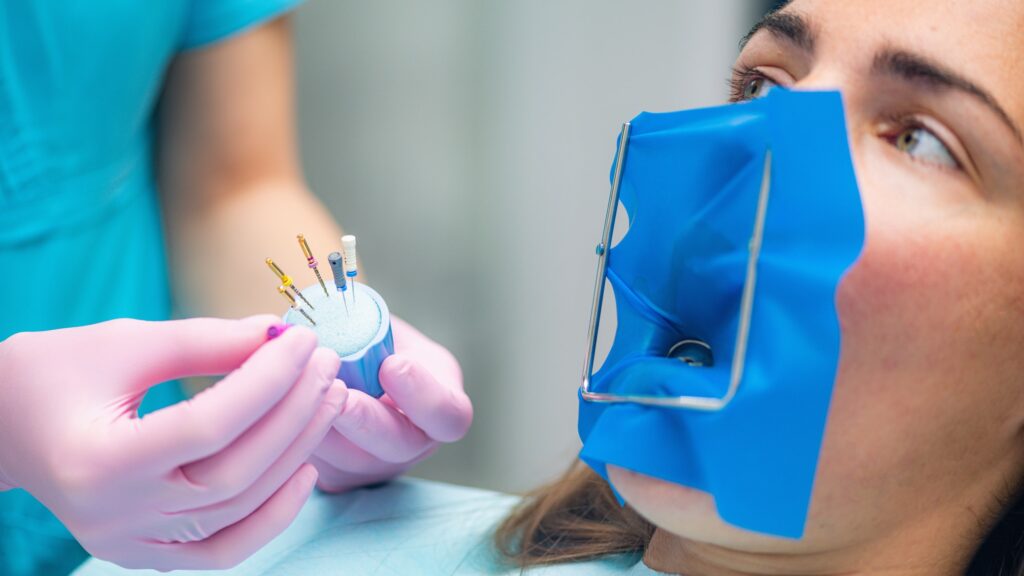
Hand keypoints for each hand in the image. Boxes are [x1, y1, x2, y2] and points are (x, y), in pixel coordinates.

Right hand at [0, 317, 346, 569]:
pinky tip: (304, 469)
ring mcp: (129, 543)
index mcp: (97, 460)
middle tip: (326, 363)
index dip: (268, 381)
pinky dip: (270, 516)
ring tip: (326, 400)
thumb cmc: (55, 373)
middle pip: (232, 475)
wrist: (3, 425)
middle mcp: (113, 516)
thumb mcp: (124, 343)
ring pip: (236, 514)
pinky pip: (222, 550)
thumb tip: (278, 335)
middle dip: (292, 414)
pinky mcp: (143, 553)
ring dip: (294, 455)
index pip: (208, 425)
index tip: (302, 340)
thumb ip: (204, 342)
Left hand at [309, 316, 471, 491]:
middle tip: (338, 390)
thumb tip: (330, 313)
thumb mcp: (384, 327)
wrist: (351, 373)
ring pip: (348, 461)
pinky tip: (276, 404)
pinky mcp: (335, 479)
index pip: (449, 415)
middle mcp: (415, 445)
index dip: (424, 395)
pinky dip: (294, 434)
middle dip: (365, 419)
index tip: (393, 365)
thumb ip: (369, 326)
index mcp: (441, 405)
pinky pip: (316, 465)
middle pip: (398, 446)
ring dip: (320, 424)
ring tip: (294, 388)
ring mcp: (375, 469)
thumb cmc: (371, 342)